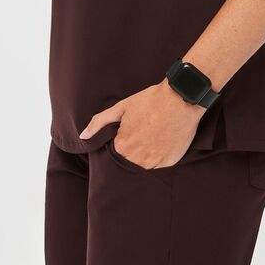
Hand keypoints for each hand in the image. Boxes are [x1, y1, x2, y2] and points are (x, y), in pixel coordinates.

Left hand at [78, 79, 205, 168]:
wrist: (180, 98)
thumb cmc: (150, 101)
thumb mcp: (122, 107)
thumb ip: (100, 122)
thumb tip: (83, 136)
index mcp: (123, 147)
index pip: (114, 154)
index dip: (120, 143)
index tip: (128, 134)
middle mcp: (138, 159)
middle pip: (129, 162)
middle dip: (132, 151)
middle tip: (141, 134)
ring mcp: (155, 163)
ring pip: (144, 166)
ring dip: (145, 156)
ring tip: (152, 137)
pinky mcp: (170, 162)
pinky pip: (160, 165)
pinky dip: (159, 156)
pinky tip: (162, 140)